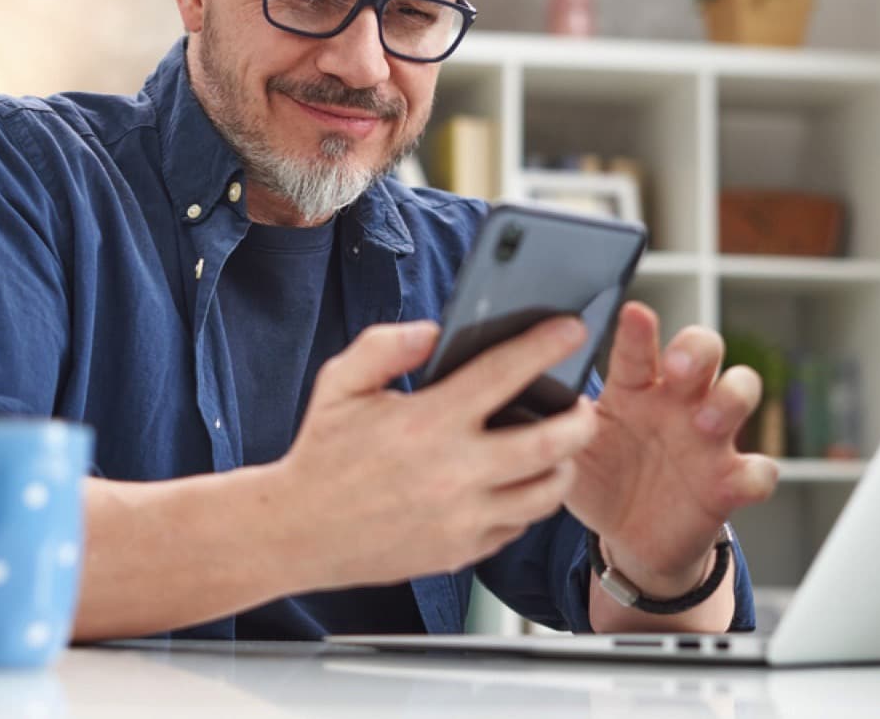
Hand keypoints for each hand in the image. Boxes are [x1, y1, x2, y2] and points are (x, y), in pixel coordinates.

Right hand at [275, 316, 598, 590]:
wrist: (297, 531)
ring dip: (562, 465)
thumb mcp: (340, 385)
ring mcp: (462, 517)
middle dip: (580, 418)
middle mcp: (453, 472)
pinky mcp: (461, 550)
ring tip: (558, 447)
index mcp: (427, 422)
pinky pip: (517, 525)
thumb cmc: (321, 454)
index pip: (503, 375)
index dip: (545, 346)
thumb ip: (384, 347)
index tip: (569, 329)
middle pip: (551, 444)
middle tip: (582, 404)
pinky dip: (527, 502)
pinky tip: (516, 482)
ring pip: (546, 492)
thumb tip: (433, 331)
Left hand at [567, 302, 779, 594]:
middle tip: (676, 366)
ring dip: (730, 399)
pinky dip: (756, 473)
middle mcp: (676, 402)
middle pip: (703, 351)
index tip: (633, 313)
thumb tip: (517, 392)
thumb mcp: (569, 450)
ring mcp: (708, 438)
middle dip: (696, 349)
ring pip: (740, 392)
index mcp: (633, 388)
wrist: (628, 536)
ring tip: (706, 421)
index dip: (638, 330)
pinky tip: (738, 478)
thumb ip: (554, 421)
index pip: (636, 348)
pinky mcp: (729, 481)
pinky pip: (760, 470)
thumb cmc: (599, 477)